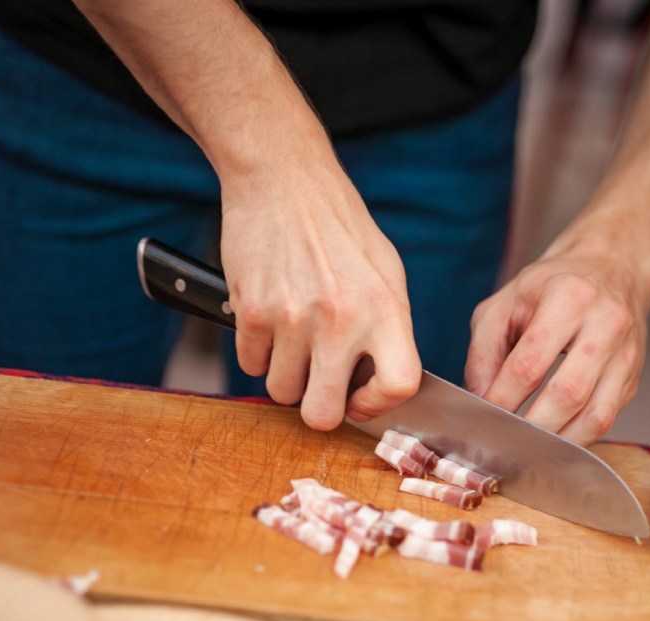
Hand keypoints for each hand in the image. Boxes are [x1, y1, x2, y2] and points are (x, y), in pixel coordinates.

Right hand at [218, 159, 420, 430]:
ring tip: (294, 340)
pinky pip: (250, 364)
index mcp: (385, 308)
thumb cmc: (338, 226)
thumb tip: (381, 383)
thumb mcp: (385, 271)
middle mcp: (341, 318)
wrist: (283, 179)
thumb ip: (388, 328)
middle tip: (318, 385)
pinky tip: (270, 320)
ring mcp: (293, 317)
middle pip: (323, 413)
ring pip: (280, 392)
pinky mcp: (251, 310)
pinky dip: (257, 351)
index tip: (361, 399)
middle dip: (318, 407)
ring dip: (285, 375)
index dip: (378, 405)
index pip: (399, 384)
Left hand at [465, 252, 646, 445]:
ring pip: (596, 415)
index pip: (530, 363)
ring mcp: (626, 354)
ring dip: (557, 441)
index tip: (484, 417)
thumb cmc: (551, 288)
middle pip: (568, 394)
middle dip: (531, 427)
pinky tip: (553, 439)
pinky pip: (607, 419)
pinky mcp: (633, 377)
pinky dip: (577, 437)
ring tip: (528, 448)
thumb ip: (484, 351)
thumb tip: (479, 398)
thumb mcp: (504, 303)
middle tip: (504, 441)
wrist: (610, 270)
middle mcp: (605, 324)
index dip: (503, 398)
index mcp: (569, 298)